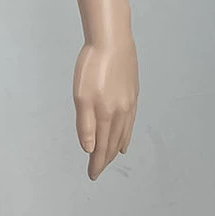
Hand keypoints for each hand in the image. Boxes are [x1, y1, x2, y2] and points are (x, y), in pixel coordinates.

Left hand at [74, 32, 137, 179]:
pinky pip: (130, 124)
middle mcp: (121, 113)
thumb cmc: (91, 66)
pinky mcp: (133, 95)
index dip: (96, 163)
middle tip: (97, 170)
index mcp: (106, 115)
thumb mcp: (81, 96)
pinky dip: (126, 136)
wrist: (112, 41)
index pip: (101, 147)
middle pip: (113, 143)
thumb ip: (85, 125)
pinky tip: (124, 140)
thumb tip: (89, 149)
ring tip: (110, 159)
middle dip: (105, 159)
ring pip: (122, 134)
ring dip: (115, 149)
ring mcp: (129, 104)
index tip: (92, 175)